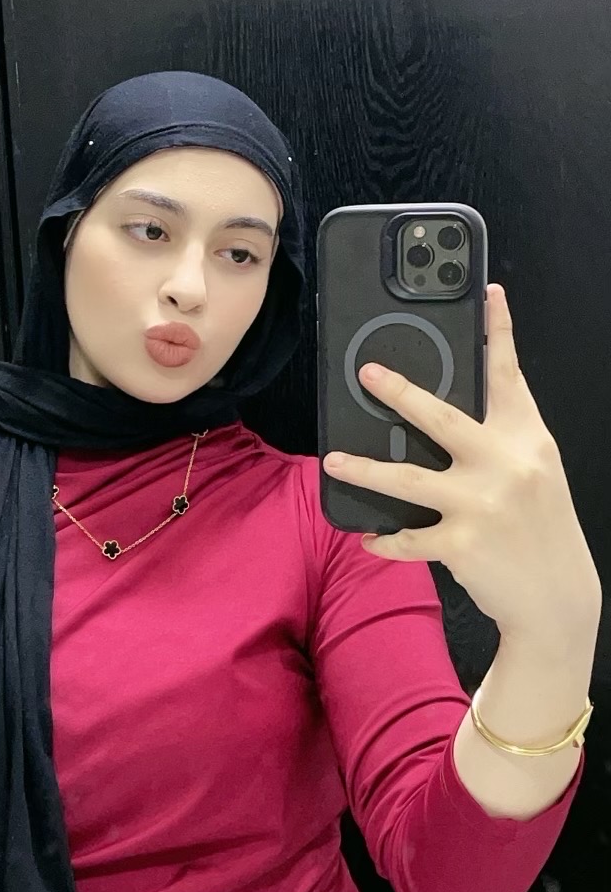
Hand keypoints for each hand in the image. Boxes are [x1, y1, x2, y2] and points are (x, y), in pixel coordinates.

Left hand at [323, 285, 601, 643]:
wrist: (558, 598)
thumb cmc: (539, 525)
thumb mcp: (534, 471)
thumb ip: (499, 438)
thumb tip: (440, 411)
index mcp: (527, 440)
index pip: (509, 376)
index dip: (498, 331)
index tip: (487, 293)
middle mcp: (506, 465)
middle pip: (441, 417)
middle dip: (399, 392)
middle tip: (367, 373)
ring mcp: (482, 504)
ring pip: (406, 478)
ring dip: (364, 470)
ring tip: (333, 461)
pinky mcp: (460, 543)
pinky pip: (407, 536)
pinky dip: (384, 539)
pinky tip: (369, 537)